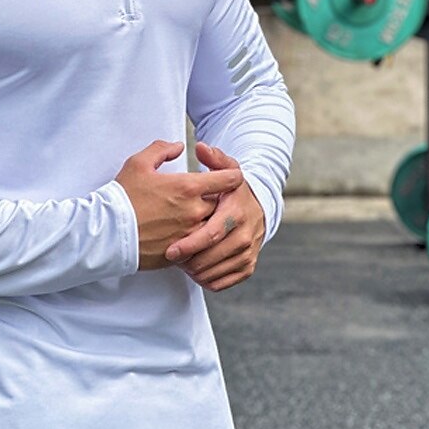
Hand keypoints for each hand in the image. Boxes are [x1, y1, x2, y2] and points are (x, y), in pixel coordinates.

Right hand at [115, 140, 243, 270]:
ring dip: (208, 219)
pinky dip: (197, 238)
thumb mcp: (138, 163)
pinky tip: (183, 232)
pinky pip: (201, 245)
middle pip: (223, 204)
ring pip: (214, 225)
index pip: (230, 179)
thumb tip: (178, 147)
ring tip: (191, 215)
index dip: (230, 175)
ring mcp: (190, 234)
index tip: (224, 175)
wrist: (108, 233)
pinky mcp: (183, 252)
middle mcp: (195, 211)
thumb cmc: (122, 198)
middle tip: (204, 195)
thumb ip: (161, 150)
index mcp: (187, 187)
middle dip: (217, 198)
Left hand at [165, 143, 265, 291]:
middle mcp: (245, 234)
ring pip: (215, 272)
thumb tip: (200, 146)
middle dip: (188, 261)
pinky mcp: (247, 267)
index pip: (211, 233)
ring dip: (194, 271)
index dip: (189, 244)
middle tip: (169, 258)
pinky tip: (192, 269)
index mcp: (236, 211)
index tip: (169, 251)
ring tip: (179, 261)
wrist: (258, 207)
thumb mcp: (226, 169)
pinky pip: (221, 282)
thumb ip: (213, 158)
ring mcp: (248, 253)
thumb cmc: (231, 188)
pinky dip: (205, 279)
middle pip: (211, 257)